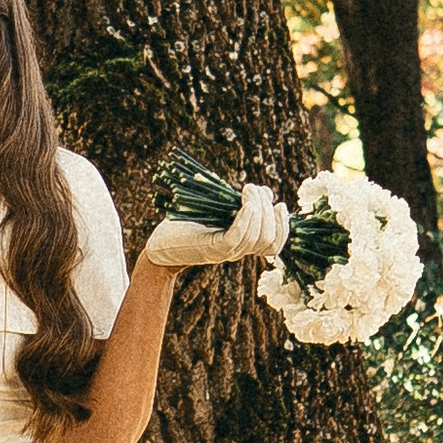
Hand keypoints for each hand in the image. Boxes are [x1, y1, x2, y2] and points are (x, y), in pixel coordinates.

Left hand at [142, 181, 286, 270]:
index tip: (280, 204)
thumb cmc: (186, 225)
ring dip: (258, 209)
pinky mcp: (213, 249)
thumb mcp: (218, 211)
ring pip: (257, 237)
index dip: (283, 225)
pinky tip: (245, 202)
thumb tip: (263, 192)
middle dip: (268, 210)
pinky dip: (246, 218)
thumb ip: (240, 204)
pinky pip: (238, 236)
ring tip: (248, 189)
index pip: (275, 244)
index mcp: (242, 244)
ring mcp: (226, 252)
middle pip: (269, 238)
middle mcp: (237, 251)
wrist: (159, 246)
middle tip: (254, 189)